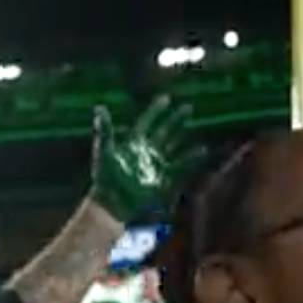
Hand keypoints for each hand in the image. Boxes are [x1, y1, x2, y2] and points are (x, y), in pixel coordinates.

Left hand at [90, 97, 190, 221]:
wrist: (114, 204)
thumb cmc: (106, 178)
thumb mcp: (104, 151)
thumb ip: (105, 131)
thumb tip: (100, 108)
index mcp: (133, 143)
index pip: (147, 122)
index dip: (156, 110)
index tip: (167, 99)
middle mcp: (146, 152)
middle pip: (164, 131)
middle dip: (175, 120)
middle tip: (188, 107)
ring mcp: (156, 166)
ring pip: (173, 146)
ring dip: (183, 137)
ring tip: (196, 126)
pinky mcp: (163, 179)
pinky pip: (181, 166)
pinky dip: (191, 159)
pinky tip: (202, 151)